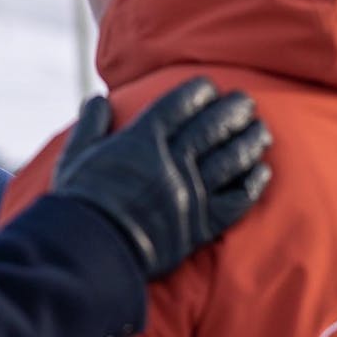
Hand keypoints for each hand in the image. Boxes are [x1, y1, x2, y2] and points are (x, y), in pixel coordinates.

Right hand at [53, 77, 271, 277]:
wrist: (93, 251)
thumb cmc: (79, 202)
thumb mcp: (75, 156)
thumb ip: (91, 125)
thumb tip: (98, 100)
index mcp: (141, 142)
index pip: (177, 106)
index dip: (197, 92)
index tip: (209, 86)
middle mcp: (171, 162)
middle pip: (211, 128)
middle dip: (232, 110)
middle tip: (246, 100)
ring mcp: (190, 194)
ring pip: (230, 160)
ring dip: (248, 141)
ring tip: (261, 129)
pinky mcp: (200, 225)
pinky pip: (235, 201)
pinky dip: (251, 184)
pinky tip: (261, 172)